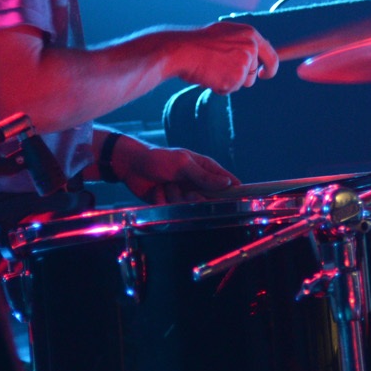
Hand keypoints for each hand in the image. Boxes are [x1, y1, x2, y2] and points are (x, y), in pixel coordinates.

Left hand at [116, 141, 238, 204]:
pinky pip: (175, 211)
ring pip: (190, 207)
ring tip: (166, 185)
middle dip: (196, 198)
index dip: (236, 191)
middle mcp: (197, 184)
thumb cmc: (158, 158)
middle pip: (209, 200)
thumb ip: (204, 176)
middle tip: (187, 193)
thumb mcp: (182, 164)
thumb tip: (228, 183)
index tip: (240, 201)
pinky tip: (158, 193)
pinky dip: (165, 203)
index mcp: (205, 169)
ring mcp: (184, 195)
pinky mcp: (171, 204)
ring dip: (176, 197)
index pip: (228, 182)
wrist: (130, 166)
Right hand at [169, 22, 278, 93]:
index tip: (264, 75)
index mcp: (250, 34)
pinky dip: (218, 87)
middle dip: (238, 76)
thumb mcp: (224, 34)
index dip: (270, 68)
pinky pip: (229, 90)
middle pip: (253, 74)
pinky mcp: (234, 79)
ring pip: (241, 83)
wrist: (180, 50)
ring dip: (228, 81)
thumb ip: (242, 43)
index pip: (271, 55)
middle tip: (217, 65)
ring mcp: (243, 64)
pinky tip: (208, 75)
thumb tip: (253, 56)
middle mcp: (251, 48)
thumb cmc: (197, 43)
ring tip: (212, 68)